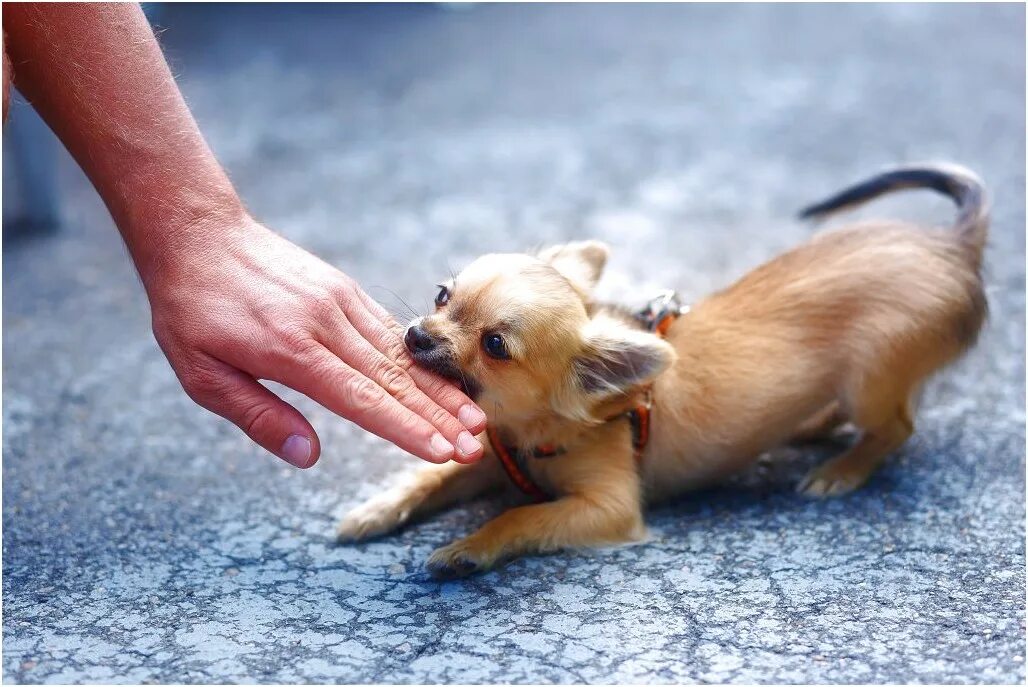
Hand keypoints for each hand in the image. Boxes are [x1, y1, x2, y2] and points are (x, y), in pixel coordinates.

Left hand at [144, 212, 486, 467]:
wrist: (199, 233)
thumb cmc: (192, 310)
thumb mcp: (201, 374)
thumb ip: (258, 416)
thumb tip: (308, 456)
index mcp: (290, 350)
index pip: (361, 398)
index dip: (405, 428)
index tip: (441, 451)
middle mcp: (325, 324)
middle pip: (394, 379)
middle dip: (439, 418)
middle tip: (473, 448)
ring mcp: (340, 302)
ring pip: (400, 355)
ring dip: (440, 391)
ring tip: (474, 420)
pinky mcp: (344, 290)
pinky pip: (388, 331)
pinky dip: (418, 362)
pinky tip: (441, 383)